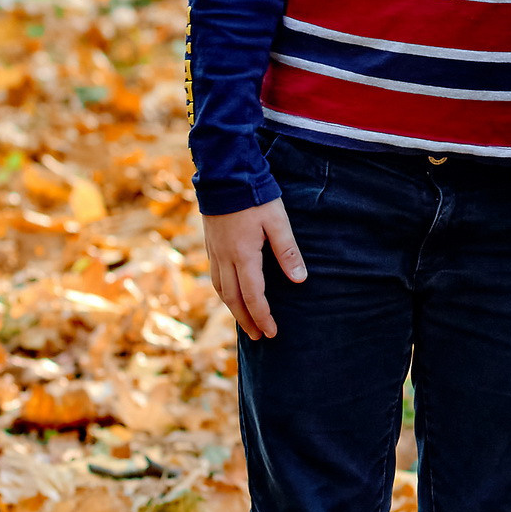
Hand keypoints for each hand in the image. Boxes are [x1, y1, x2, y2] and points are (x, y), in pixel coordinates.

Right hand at [203, 196, 306, 339]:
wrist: (225, 175)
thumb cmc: (255, 196)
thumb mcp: (278, 221)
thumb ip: (288, 251)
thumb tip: (300, 280)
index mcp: (244, 255)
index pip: (253, 296)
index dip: (263, 317)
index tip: (272, 332)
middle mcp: (225, 258)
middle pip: (233, 299)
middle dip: (246, 320)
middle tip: (258, 337)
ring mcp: (215, 252)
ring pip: (221, 290)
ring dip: (233, 309)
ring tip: (245, 321)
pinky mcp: (210, 245)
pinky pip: (215, 278)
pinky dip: (224, 293)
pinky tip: (231, 294)